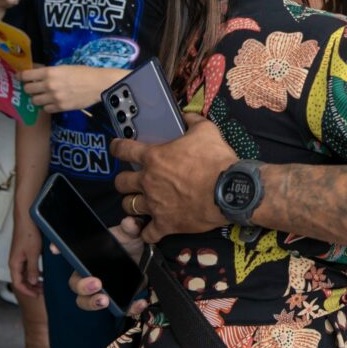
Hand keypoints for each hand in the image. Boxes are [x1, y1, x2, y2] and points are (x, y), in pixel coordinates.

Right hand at [9, 216, 42, 297]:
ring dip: (33, 280)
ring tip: (43, 285)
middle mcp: (15, 262)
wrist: (27, 218)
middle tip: (42, 292)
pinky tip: (42, 274)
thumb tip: (32, 283)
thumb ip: (32, 268)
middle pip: (21, 280)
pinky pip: (27, 266)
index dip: (27, 291)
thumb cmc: (29, 234)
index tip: (37, 295)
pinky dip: (34, 272)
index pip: (17, 283)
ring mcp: (19, 257)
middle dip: (31, 287)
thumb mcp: (33, 253)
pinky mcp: (24, 252)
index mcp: (14, 264)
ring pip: (24, 274)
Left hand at [20, 65, 125, 112]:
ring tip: (44, 96)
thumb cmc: (84, 73)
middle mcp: (49, 85)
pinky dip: (48, 106)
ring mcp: (54, 98)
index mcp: (49, 72)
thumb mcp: (64, 67)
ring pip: (34, 101)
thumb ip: (49, 72)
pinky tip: (53, 102)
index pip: (26, 76)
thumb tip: (36, 75)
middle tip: (34, 87)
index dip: (21, 76)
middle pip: (28, 89)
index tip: (21, 77)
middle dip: (30, 88)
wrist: (99, 84)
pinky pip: (46, 109)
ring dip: (38, 98)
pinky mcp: (60, 107)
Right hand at [66, 217, 148, 314]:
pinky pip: (120, 309)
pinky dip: (129, 308)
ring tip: (105, 300)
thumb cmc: (131, 244)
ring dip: (93, 303)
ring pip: (89, 302)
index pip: (71, 255)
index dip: (59, 249)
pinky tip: (139, 303)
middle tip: (96, 283)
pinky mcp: (121, 299)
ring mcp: (104, 289)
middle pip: (76, 285)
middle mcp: (92, 275)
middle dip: (82, 287)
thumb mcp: (132, 234)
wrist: (147, 257)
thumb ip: (131, 227)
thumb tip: (129, 222)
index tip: (55, 248)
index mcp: (89, 258)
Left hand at [113, 113, 236, 242]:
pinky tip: (151, 229)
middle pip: (120, 183)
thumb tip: (187, 115)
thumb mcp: (207, 131)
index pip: (124, 150)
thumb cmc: (216, 160)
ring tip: (141, 202)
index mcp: (154, 158)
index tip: (116, 148)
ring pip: (129, 206)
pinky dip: (147, 231)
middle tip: (133, 180)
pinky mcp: (165, 224)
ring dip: (133, 203)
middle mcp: (148, 182)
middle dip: (124, 180)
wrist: (230, 189)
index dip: (117, 147)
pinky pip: (147, 233)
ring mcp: (154, 205)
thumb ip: (193, 121)